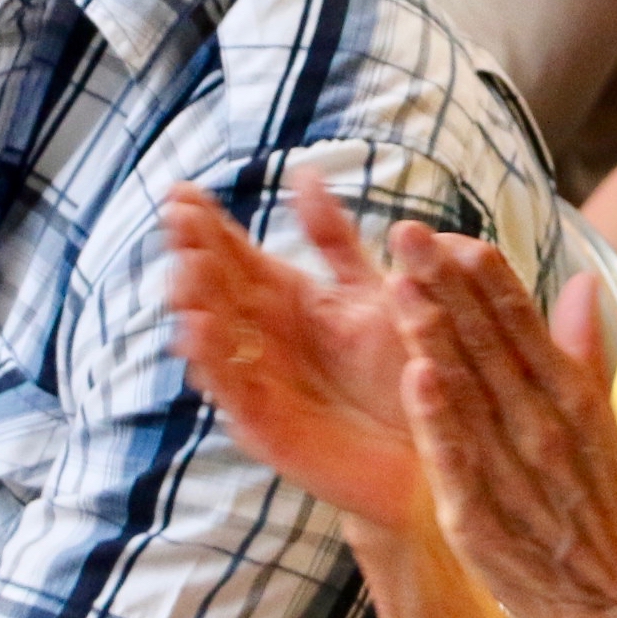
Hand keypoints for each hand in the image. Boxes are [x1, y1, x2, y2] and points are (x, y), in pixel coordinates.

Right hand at [162, 174, 424, 539]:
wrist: (440, 443)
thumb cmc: (409, 369)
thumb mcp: (375, 291)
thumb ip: (335, 241)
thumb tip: (304, 174)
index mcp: (290, 301)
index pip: (238, 257)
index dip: (211, 227)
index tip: (183, 192)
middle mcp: (265, 340)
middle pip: (219, 291)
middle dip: (195, 254)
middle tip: (176, 217)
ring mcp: (260, 383)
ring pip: (216, 338)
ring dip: (196, 304)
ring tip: (185, 267)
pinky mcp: (267, 427)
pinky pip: (235, 391)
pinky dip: (214, 361)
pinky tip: (197, 329)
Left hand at [385, 228, 616, 617]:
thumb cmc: (611, 517)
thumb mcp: (607, 429)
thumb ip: (583, 357)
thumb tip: (583, 283)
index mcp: (574, 403)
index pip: (525, 328)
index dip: (488, 280)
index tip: (456, 234)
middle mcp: (546, 431)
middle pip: (489, 349)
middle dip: (448, 289)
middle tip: (409, 234)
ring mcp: (515, 477)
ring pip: (469, 396)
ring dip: (435, 338)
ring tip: (402, 286)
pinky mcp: (484, 524)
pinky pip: (458, 466)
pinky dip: (440, 422)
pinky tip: (417, 377)